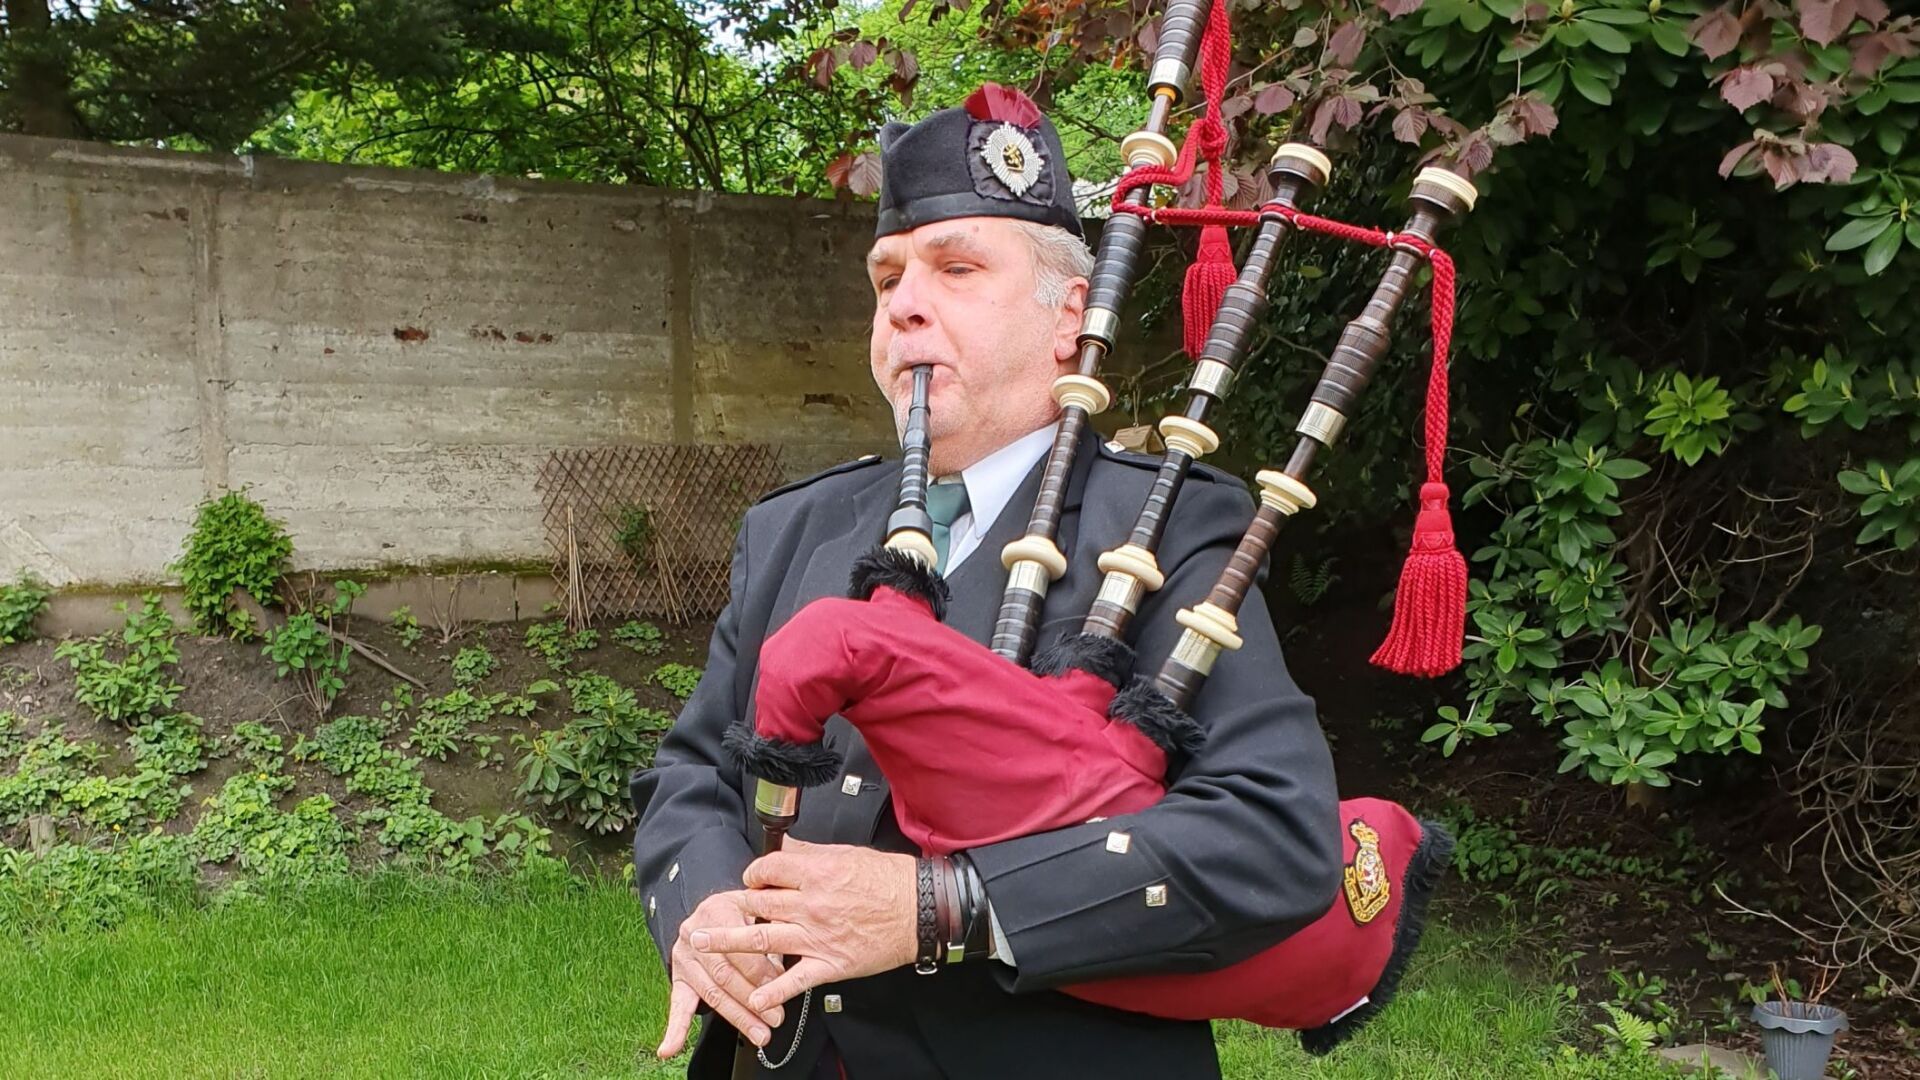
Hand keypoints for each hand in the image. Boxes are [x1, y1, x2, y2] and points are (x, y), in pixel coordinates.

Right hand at [656, 890, 786, 1059]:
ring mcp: (684, 957)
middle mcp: (696, 934)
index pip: (740, 949)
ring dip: (737, 1017)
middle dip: (752, 1000)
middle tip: (775, 1018)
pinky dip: (675, 1029)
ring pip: (711, 993)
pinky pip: (677, 1004)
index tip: (779, 990)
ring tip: (758, 1033)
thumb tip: (786, 971)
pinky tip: (669, 1048)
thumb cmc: (744, 912)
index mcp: (718, 910)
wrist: (714, 909)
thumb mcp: (759, 909)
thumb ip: (771, 931)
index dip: (760, 973)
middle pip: (724, 974)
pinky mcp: (679, 977)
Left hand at [690, 837, 917, 1013]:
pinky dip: (772, 991)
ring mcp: (817, 937)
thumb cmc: (889, 880)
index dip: (755, 873)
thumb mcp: (848, 854)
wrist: (921, 911)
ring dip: (727, 942)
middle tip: (717, 910)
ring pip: (763, 938)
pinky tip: (752, 999)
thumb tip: (785, 848)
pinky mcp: (830, 964)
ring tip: (700, 943)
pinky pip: (795, 980)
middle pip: (758, 903)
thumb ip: (812, 854)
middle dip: (737, 905)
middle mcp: (811, 905)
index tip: (753, 879)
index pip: (768, 869)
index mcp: (816, 874)